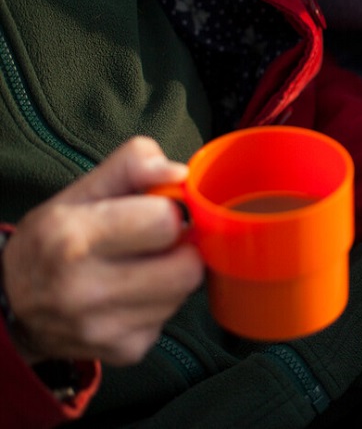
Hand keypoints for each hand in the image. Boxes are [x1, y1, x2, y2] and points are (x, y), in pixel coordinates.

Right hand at [3, 137, 203, 366]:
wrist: (12, 307)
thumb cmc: (52, 241)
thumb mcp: (82, 192)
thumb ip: (132, 165)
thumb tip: (179, 174)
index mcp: (73, 238)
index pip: (166, 222)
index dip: (169, 212)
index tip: (155, 213)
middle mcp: (85, 289)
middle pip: (187, 267)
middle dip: (180, 249)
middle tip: (155, 244)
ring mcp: (105, 327)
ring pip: (184, 293)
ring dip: (172, 277)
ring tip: (139, 269)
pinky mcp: (124, 351)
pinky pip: (169, 319)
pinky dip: (159, 305)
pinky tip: (130, 296)